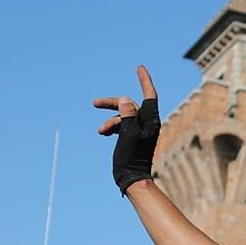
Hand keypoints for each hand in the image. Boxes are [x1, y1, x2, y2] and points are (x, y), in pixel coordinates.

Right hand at [94, 65, 160, 195]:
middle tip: (95, 103)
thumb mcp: (128, 134)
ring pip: (122, 115)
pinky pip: (120, 125)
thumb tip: (124, 98)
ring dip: (110, 120)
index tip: (140, 68)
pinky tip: (103, 133)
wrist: (131, 177)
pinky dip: (111, 127)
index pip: (149, 96)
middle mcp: (147, 124)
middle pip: (129, 105)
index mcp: (150, 121)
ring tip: (101, 131)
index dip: (144, 81)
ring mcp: (139, 130)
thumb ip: (127, 115)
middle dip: (112, 104)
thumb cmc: (132, 157)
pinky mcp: (132, 136)